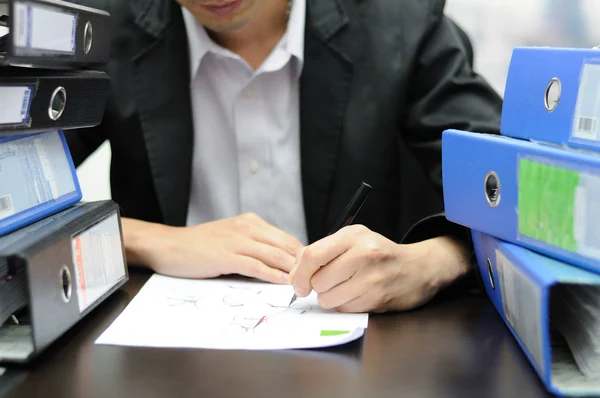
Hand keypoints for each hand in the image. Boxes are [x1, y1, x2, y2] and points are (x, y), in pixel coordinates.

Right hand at [122, 213, 303, 283]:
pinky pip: (255, 266)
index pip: (286, 239)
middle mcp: (247, 227)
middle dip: (303, 265)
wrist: (168, 245)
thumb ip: (253, 246)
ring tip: (306, 286)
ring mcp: (236, 240)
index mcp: (251, 222)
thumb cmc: (199, 246)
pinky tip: (283, 283)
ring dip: (292, 272)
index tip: (313, 271)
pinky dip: (272, 275)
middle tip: (316, 281)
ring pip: (274, 255)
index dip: (302, 256)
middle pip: (285, 246)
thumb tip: (279, 263)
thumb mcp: (231, 238)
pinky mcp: (225, 255)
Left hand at [288, 225, 470, 312]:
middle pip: (318, 280)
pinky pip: (344, 309)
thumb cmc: (378, 255)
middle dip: (317, 287)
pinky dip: (345, 305)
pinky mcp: (377, 298)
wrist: (418, 268)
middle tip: (329, 283)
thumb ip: (323, 252)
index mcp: (353, 235)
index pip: (312, 255)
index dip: (299, 273)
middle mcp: (363, 254)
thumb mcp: (353, 241)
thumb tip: (294, 274)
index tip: (298, 282)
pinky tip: (358, 294)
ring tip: (346, 288)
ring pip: (328, 298)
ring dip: (331, 298)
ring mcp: (372, 277)